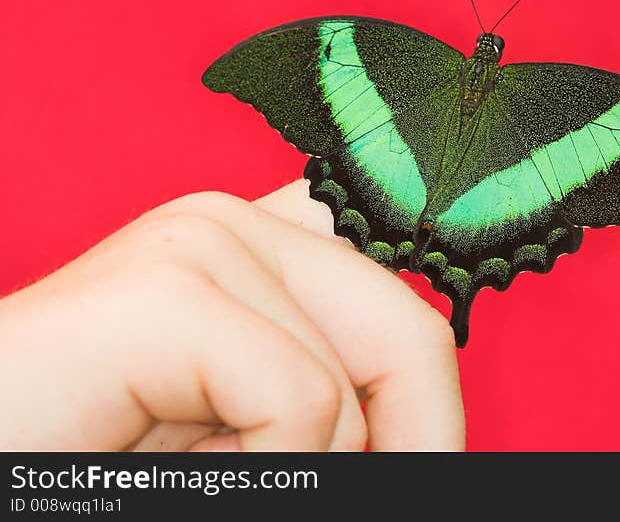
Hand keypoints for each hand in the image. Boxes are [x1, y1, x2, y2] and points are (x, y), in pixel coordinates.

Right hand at [0, 181, 464, 450]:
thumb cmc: (95, 450)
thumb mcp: (239, 422)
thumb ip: (325, 401)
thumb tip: (426, 440)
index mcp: (262, 250)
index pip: (399, 304)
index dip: (425, 402)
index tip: (416, 459)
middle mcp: (237, 224)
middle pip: (408, 330)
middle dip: (413, 439)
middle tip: (366, 493)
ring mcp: (199, 242)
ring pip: (350, 383)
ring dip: (302, 470)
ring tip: (203, 466)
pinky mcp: (164, 291)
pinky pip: (297, 402)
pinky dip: (265, 473)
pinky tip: (175, 468)